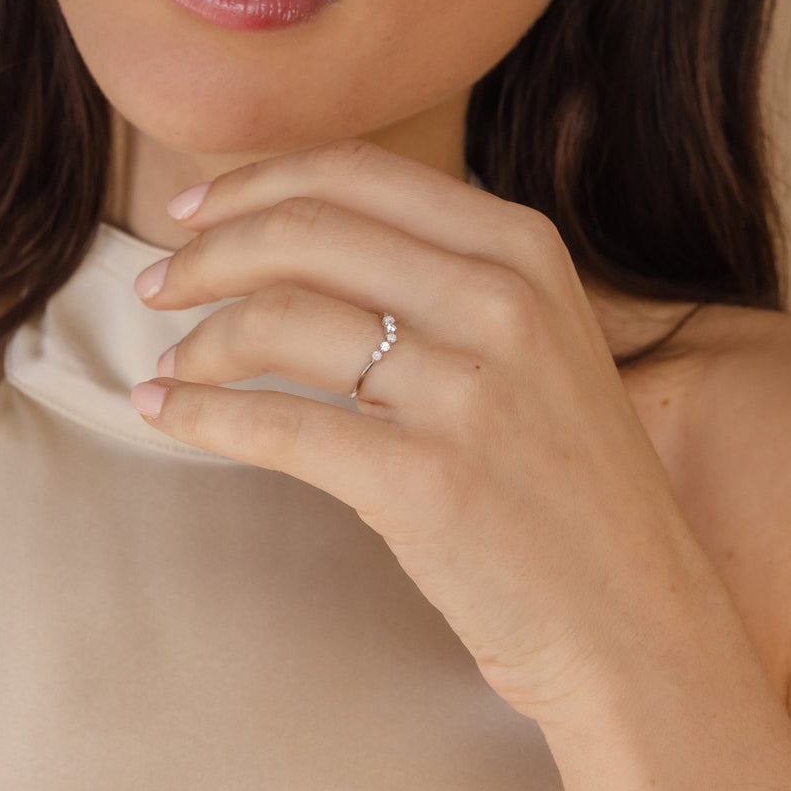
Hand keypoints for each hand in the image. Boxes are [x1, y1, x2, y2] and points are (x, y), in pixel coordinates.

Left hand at [132, 139, 712, 723]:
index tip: (194, 213)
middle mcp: (499, 300)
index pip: (356, 174)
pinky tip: (163, 414)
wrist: (634, 617)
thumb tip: (301, 250)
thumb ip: (444, 283)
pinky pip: (275, 424)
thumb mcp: (535, 347)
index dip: (254, 184)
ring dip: (198, 341)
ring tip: (170, 367)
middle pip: (304, 231)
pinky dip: (198, 415)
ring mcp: (466, 388)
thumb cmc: (568, 487)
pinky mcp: (424, 478)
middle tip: (157, 285)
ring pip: (279, 318)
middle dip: (205, 253)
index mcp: (523, 250)